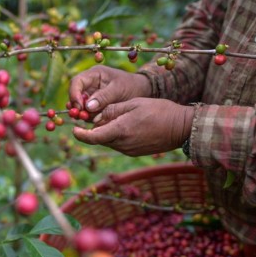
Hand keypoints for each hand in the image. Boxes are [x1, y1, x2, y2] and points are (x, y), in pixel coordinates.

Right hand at [69, 66, 151, 112]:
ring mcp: (91, 95)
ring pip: (79, 105)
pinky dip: (87, 117)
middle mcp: (89, 84)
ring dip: (80, 113)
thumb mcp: (118, 90)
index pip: (76, 82)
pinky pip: (86, 112)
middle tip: (80, 116)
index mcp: (94, 74)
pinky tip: (92, 121)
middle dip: (76, 106)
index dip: (74, 94)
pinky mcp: (94, 105)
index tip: (79, 107)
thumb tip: (87, 107)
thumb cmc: (131, 86)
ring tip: (86, 119)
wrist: (142, 92)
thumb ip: (103, 97)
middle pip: (75, 94)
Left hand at [73, 98, 193, 155]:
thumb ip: (112, 111)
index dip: (80, 135)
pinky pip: (118, 144)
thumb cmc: (159, 111)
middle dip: (93, 129)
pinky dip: (115, 136)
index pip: (93, 137)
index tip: (73, 129)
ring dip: (105, 132)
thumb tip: (94, 117)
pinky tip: (124, 125)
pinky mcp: (134, 152)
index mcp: (121, 130)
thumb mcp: (133, 104)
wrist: (181, 128)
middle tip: (92, 116)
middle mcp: (123, 144)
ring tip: (114, 118)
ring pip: (108, 141)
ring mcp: (129, 150)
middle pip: (99, 139)